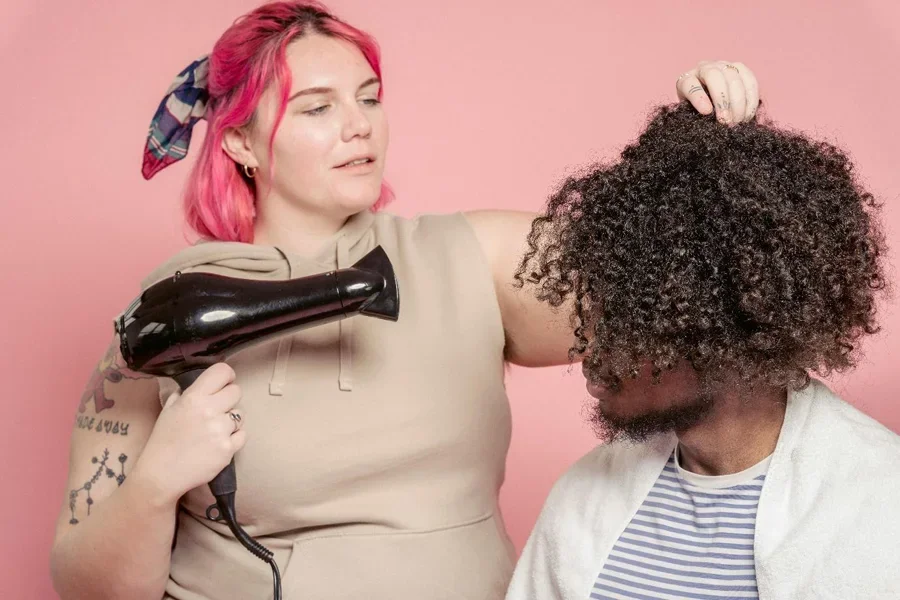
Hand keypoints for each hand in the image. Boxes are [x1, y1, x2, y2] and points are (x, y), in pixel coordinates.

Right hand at [131, 363, 245, 505]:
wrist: (161, 475)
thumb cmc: (162, 441)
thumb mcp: (168, 411)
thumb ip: (183, 395)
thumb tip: (198, 385)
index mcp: (193, 398)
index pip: (222, 372)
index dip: (227, 376)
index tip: (224, 383)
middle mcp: (210, 410)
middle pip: (236, 392)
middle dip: (229, 399)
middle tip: (217, 409)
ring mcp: (221, 430)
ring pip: (240, 415)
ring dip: (230, 421)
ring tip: (214, 431)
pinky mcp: (228, 449)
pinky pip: (242, 435)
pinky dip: (233, 438)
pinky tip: (218, 443)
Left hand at [676, 60, 759, 123]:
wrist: (710, 102)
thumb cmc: (697, 112)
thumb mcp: (690, 115)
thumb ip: (694, 116)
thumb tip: (706, 126)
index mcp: (687, 80)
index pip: (690, 84)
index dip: (698, 97)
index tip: (706, 112)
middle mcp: (705, 68)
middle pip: (714, 76)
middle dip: (722, 100)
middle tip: (726, 121)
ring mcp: (724, 66)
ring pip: (734, 78)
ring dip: (738, 101)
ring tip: (737, 121)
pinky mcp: (742, 70)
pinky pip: (750, 81)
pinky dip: (751, 99)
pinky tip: (747, 116)